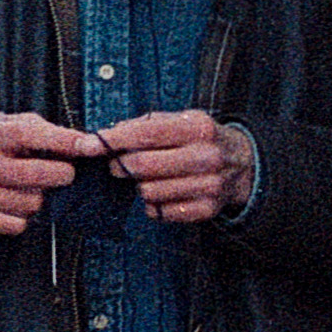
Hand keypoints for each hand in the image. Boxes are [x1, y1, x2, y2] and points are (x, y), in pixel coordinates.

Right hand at [0, 110, 101, 235]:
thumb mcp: (10, 123)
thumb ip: (45, 130)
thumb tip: (85, 144)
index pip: (28, 135)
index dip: (62, 141)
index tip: (88, 146)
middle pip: (35, 175)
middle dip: (61, 174)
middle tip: (65, 172)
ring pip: (33, 203)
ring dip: (41, 197)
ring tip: (33, 186)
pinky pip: (19, 224)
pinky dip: (25, 216)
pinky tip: (18, 202)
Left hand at [98, 108, 251, 224]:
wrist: (242, 163)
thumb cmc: (200, 139)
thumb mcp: (181, 120)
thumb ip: (145, 125)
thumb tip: (108, 134)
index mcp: (197, 128)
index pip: (145, 134)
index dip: (112, 141)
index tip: (88, 145)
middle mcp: (206, 156)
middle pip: (142, 166)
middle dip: (120, 166)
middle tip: (117, 165)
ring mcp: (208, 186)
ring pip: (148, 192)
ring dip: (139, 186)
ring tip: (148, 178)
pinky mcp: (206, 209)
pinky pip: (160, 212)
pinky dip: (153, 204)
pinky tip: (162, 192)